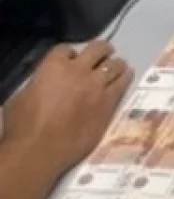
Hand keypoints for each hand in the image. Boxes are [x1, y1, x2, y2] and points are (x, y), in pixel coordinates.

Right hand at [1, 41, 131, 175]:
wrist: (40, 150)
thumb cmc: (24, 126)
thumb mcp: (22, 96)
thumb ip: (39, 83)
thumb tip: (46, 84)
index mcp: (54, 66)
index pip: (66, 49)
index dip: (69, 54)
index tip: (71, 60)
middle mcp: (79, 71)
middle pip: (97, 49)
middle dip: (101, 50)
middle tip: (103, 54)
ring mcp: (97, 86)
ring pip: (114, 65)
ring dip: (115, 64)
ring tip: (117, 66)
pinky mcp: (109, 102)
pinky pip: (122, 83)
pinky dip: (125, 77)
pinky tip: (126, 76)